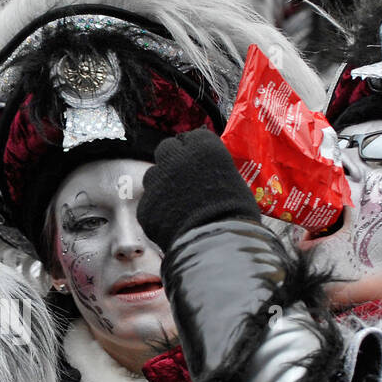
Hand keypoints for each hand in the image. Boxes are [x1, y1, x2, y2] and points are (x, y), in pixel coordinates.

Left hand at [138, 129, 259, 252]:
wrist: (217, 245)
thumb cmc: (235, 215)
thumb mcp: (234, 182)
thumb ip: (215, 170)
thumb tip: (209, 172)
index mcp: (203, 147)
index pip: (192, 136)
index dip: (194, 149)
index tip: (197, 160)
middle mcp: (175, 159)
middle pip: (166, 149)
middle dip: (172, 160)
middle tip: (183, 177)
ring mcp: (157, 182)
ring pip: (153, 175)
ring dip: (162, 184)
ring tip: (177, 202)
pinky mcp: (146, 206)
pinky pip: (149, 202)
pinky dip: (157, 209)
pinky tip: (171, 221)